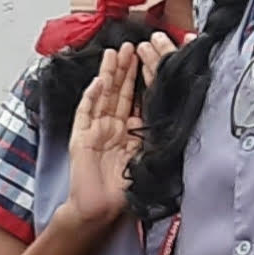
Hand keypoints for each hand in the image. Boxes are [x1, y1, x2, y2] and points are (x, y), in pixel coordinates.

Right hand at [63, 43, 148, 227]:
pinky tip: (98, 82)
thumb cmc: (123, 190)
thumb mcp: (147, 158)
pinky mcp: (81, 137)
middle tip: (132, 46)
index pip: (137, 98)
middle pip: (120, 92)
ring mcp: (95, 130)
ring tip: (115, 53)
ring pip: (103, 96)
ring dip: (109, 75)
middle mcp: (113, 127)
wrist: (99, 209)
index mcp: (130, 131)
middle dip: (126, 69)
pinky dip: (92, 97)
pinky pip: (86, 113)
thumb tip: (172, 114)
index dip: (142, 78)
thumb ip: (153, 137)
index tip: (148, 58)